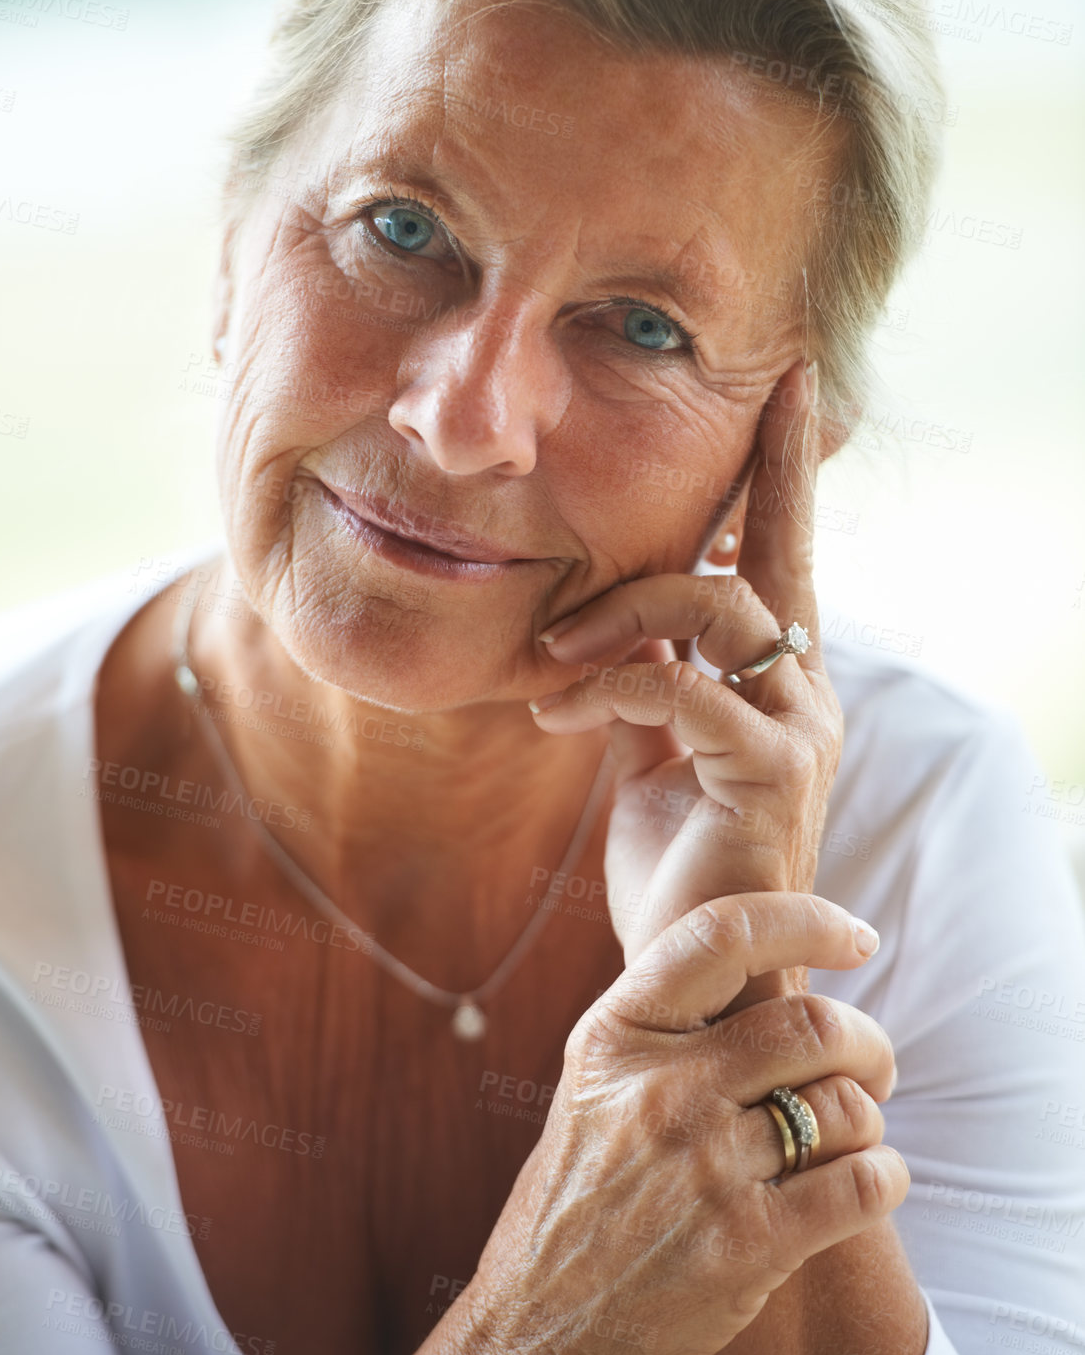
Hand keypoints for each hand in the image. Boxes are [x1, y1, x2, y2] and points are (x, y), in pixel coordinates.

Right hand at [459, 891, 901, 1354]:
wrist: (538, 1335)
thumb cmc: (579, 1202)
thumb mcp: (594, 1089)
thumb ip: (665, 1030)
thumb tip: (769, 969)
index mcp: (616, 1035)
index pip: (723, 935)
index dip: (806, 919)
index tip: (855, 935)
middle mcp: (659, 1088)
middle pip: (812, 1023)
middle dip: (866, 1042)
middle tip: (871, 1067)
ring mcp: (702, 1166)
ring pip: (846, 1105)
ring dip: (869, 1120)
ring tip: (851, 1139)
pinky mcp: (746, 1245)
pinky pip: (863, 1183)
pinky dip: (885, 1179)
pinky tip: (867, 1185)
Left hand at [530, 358, 841, 1016]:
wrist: (703, 974)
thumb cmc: (679, 863)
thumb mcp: (654, 750)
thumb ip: (650, 675)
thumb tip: (609, 618)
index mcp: (779, 674)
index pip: (785, 544)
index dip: (787, 463)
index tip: (795, 380)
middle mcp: (804, 688)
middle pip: (759, 556)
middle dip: (697, 513)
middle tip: (573, 564)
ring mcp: (797, 725)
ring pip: (716, 606)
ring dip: (617, 617)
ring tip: (549, 660)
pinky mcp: (769, 770)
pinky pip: (682, 684)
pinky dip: (609, 681)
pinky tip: (555, 709)